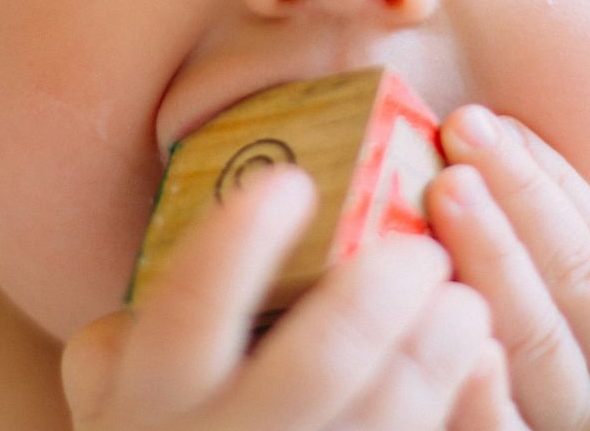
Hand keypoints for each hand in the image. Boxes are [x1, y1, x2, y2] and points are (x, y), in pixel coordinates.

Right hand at [61, 165, 524, 429]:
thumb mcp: (116, 394)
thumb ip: (132, 326)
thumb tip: (186, 240)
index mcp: (154, 398)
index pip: (193, 306)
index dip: (243, 241)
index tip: (290, 182)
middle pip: (318, 366)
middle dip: (379, 293)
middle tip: (419, 248)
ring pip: (387, 418)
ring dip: (436, 351)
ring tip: (463, 299)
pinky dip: (456, 406)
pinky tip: (474, 365)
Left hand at [428, 107, 589, 429]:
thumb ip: (586, 237)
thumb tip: (499, 129)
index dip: (543, 184)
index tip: (483, 122)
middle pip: (580, 294)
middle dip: (519, 214)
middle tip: (459, 147)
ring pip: (550, 355)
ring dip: (498, 273)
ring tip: (446, 202)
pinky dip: (486, 399)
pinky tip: (458, 350)